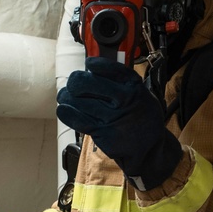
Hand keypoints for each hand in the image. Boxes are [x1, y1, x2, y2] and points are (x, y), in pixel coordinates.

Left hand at [57, 57, 181, 189]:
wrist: (148, 147)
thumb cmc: (141, 117)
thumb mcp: (142, 95)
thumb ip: (121, 84)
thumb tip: (92, 71)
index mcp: (135, 87)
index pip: (112, 69)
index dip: (96, 64)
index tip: (89, 64)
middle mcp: (125, 100)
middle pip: (88, 83)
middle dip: (75, 81)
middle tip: (73, 83)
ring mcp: (113, 118)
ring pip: (78, 101)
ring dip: (66, 97)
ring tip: (65, 96)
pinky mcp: (103, 133)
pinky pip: (77, 120)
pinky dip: (66, 113)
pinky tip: (64, 109)